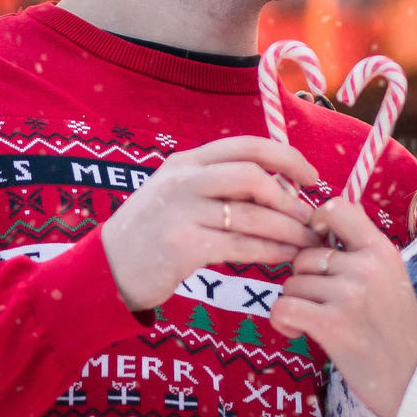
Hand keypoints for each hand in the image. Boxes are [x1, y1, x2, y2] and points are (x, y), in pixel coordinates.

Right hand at [100, 136, 326, 310]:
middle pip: (253, 174)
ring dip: (288, 229)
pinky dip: (271, 250)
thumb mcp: (178, 197)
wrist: (106, 270)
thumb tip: (278, 187)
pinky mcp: (183, 245)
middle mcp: (183, 180)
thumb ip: (218, 187)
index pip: (247, 146)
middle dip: (289, 196)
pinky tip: (285, 257)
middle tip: (309, 216)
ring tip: (307, 242)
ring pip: (252, 214)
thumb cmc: (151, 235)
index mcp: (186, 162)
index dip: (287, 158)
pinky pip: (241, 244)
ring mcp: (181, 211)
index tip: (311, 177)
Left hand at [268, 197, 416, 416]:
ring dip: (296, 305)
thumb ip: (360, 253)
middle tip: (321, 304)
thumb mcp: (391, 279)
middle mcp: (366, 266)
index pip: (337, 209)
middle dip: (304, 280)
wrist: (413, 379)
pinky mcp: (331, 323)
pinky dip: (283, 322)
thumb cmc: (395, 331)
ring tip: (318, 323)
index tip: (316, 245)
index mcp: (382, 250)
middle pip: (304, 256)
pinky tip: (299, 333)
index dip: (316, 222)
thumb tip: (321, 224)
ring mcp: (349, 294)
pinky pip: (283, 307)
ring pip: (292, 284)